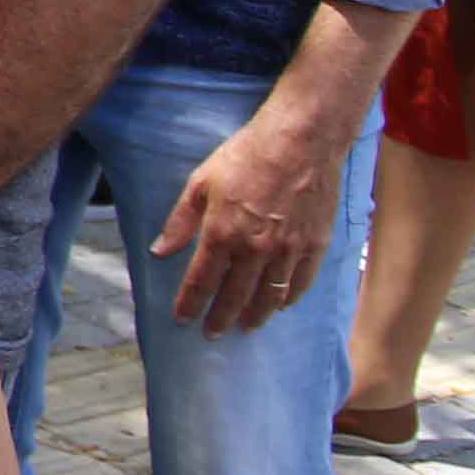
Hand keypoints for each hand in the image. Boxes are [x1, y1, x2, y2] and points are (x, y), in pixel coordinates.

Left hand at [149, 88, 350, 333]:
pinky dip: (289, 298)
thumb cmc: (246, 155)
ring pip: (269, 296)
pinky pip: (300, 283)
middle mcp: (255, 248)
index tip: (182, 319)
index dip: (190, 303)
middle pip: (234, 296)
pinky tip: (280, 305)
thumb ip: (180, 221)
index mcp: (222, 233)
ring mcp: (288, 249)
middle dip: (220, 318)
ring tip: (245, 327)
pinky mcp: (315, 244)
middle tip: (212, 334)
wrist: (301, 140)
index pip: (201, 281)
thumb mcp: (201, 182)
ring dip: (255, 315)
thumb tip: (159, 251)